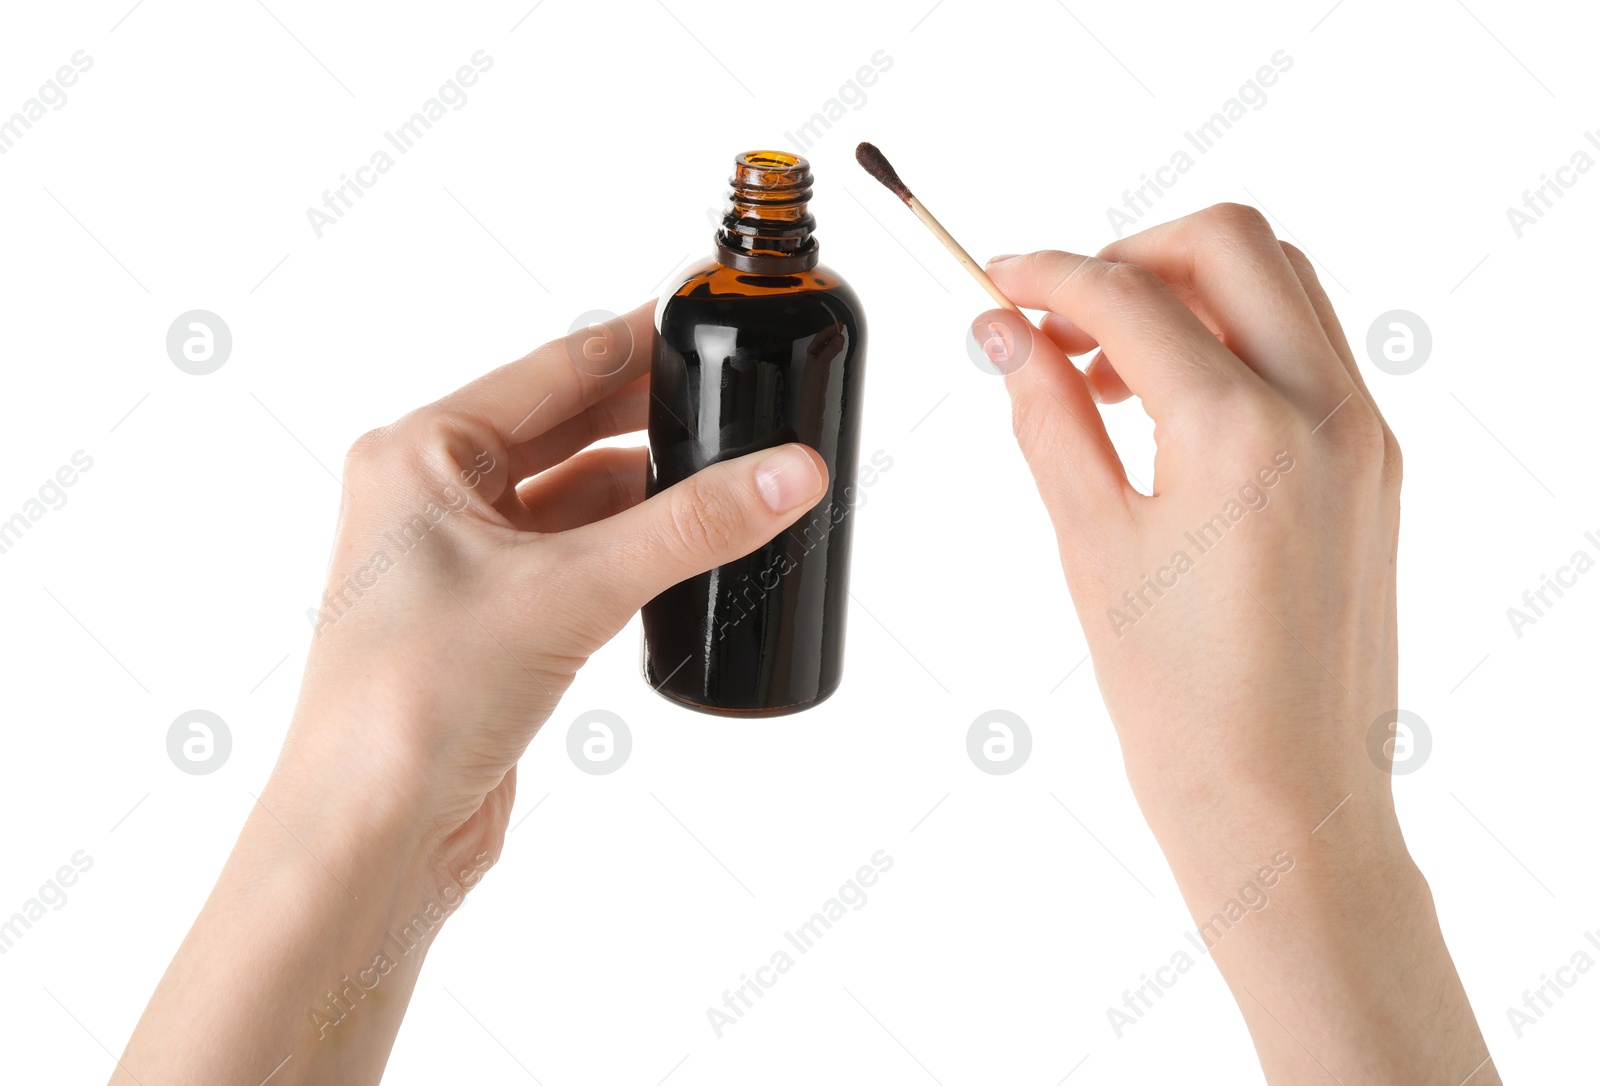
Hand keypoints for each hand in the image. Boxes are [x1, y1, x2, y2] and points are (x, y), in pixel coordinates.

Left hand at [113, 300, 828, 1084]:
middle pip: (567, 429)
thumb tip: (787, 474)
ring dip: (648, 491)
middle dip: (652, 417)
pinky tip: (685, 549)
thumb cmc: (415, 700)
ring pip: (576, 500)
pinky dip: (630, 550)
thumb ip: (689, 528)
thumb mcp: (570, 591)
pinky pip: (576, 560)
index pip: (555, 369)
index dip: (638, 343)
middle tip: (739, 396)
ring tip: (732, 474)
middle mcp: (433, 496)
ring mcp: (460, 562)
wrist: (372, 834)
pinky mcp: (491, 622)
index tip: (705, 319)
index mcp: (422, 453)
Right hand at [981, 204, 1495, 1083]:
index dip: (1046, 273)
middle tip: (1057, 316)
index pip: (1129, 294)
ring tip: (1105, 368)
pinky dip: (1234, 338)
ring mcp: (1363, 434)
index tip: (995, 282)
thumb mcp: (1091, 547)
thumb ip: (1048, 418)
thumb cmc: (1185, 705)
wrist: (1287, 803)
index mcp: (1241, 434)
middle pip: (1229, 241)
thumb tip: (1005, 334)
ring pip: (1281, 282)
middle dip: (1130, 253)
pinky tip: (1166, 405)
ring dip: (1187, 288)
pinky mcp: (1376, 464)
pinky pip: (1308, 348)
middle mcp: (1322, 411)